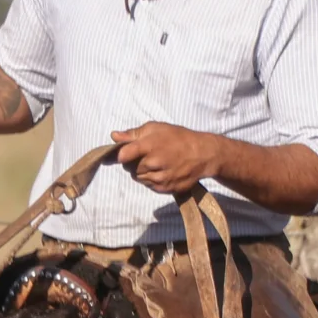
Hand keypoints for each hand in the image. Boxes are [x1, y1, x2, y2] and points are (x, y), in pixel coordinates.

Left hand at [111, 123, 231, 195]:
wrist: (202, 154)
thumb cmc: (178, 137)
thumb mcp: (156, 128)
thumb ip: (133, 133)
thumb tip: (114, 136)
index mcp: (149, 146)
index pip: (123, 155)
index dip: (121, 155)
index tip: (124, 153)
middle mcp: (153, 164)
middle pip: (129, 168)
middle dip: (133, 162)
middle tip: (145, 154)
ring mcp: (158, 178)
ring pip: (138, 178)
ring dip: (141, 171)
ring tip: (154, 162)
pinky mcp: (164, 189)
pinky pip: (148, 185)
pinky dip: (150, 179)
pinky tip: (160, 170)